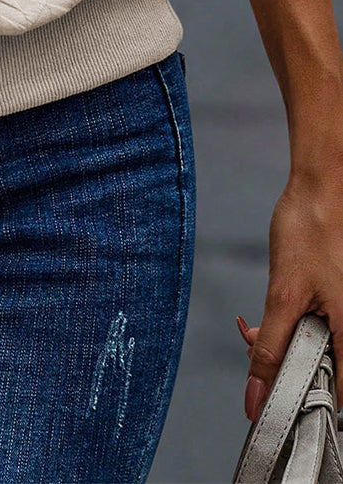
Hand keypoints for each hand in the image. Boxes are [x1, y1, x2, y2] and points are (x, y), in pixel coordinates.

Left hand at [236, 168, 342, 421]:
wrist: (323, 184)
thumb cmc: (311, 230)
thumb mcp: (282, 294)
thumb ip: (269, 349)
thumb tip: (257, 400)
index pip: (341, 398)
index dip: (306, 406)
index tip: (274, 403)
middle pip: (326, 371)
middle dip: (287, 365)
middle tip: (256, 343)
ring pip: (321, 347)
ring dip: (288, 341)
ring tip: (259, 324)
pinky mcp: (342, 297)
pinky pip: (324, 325)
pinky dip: (297, 322)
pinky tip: (278, 306)